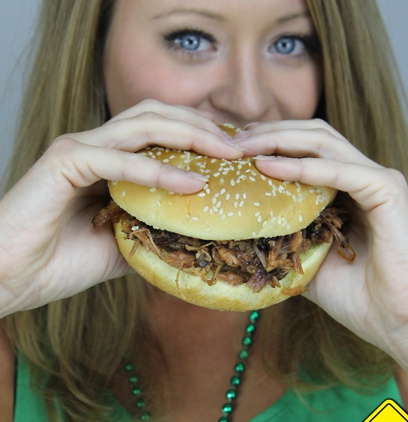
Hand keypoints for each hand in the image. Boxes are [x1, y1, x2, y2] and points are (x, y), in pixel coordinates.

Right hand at [0, 100, 243, 316]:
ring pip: (143, 125)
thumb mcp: (124, 243)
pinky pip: (120, 160)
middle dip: (203, 126)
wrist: (11, 278)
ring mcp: (80, 149)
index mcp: (111, 159)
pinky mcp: (65, 162)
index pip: (162, 131)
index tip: (235, 151)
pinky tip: (193, 182)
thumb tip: (194, 234)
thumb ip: (154, 230)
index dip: (200, 135)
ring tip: (227, 154)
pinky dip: (158, 170)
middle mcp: (98, 145)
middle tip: (240, 146)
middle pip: (159, 116)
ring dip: (190, 136)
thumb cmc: (62, 261)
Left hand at [235, 119, 407, 353]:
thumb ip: (282, 236)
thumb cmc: (355, 295)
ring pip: (323, 142)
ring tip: (244, 146)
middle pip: (311, 136)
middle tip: (232, 141)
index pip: (304, 149)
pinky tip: (270, 166)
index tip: (232, 148)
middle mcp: (360, 176)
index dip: (269, 142)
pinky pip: (340, 171)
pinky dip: (304, 167)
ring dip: (280, 141)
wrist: (398, 323)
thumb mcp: (304, 258)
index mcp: (344, 188)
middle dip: (270, 133)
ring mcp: (376, 180)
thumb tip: (239, 232)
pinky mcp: (388, 191)